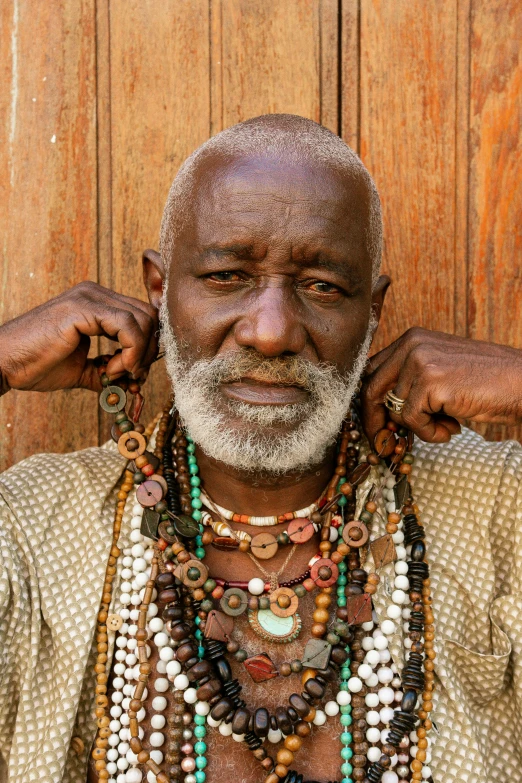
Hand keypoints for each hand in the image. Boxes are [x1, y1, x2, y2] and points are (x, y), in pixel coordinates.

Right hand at [0, 282, 158, 392]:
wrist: (4, 363)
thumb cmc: (36, 365)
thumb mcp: (82, 370)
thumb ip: (108, 371)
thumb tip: (133, 383)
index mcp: (96, 302)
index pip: (142, 316)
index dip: (147, 347)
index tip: (134, 374)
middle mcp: (94, 293)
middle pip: (148, 316)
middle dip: (148, 351)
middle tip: (132, 376)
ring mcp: (88, 296)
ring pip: (143, 319)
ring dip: (138, 354)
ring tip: (115, 373)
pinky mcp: (82, 308)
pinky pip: (127, 325)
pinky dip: (130, 351)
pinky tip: (112, 368)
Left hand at [361, 327, 521, 442]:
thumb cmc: (485, 383)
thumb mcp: (441, 371)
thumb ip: (410, 381)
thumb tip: (378, 411)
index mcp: (412, 339)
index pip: (372, 371)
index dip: (371, 402)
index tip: (377, 425)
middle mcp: (412, 345)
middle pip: (371, 389)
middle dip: (376, 422)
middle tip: (387, 443)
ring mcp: (420, 362)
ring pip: (395, 410)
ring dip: (419, 428)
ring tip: (447, 425)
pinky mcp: (431, 382)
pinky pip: (412, 421)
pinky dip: (430, 433)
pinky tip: (452, 429)